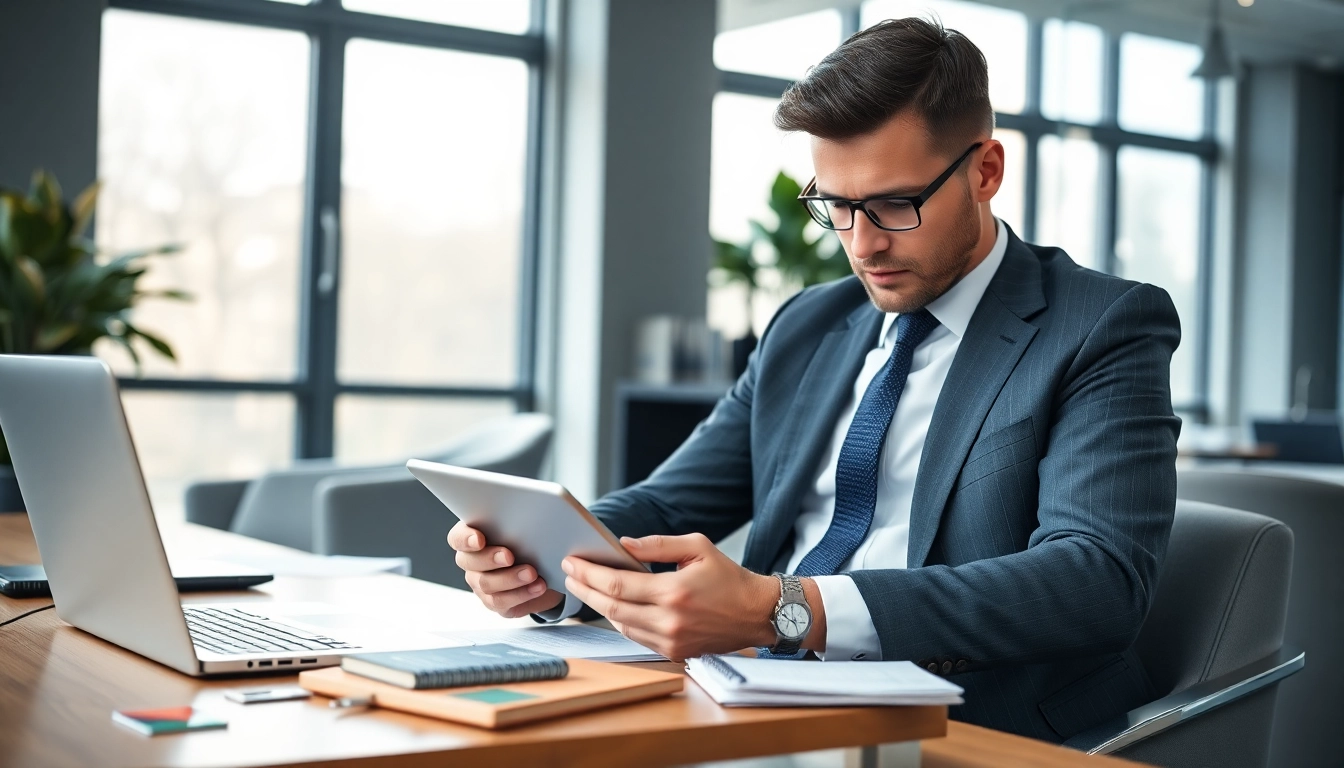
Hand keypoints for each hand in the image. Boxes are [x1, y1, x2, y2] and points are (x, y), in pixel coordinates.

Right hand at [446, 521, 562, 617]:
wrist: (546, 570)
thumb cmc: (532, 541)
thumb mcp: (528, 528)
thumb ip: (519, 521)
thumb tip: (527, 509)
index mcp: (474, 536)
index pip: (457, 537)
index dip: (465, 539)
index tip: (480, 539)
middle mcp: (472, 561)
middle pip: (469, 562)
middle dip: (490, 558)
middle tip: (509, 556)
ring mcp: (480, 582)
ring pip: (486, 583)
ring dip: (510, 578)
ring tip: (532, 573)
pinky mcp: (494, 601)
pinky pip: (500, 601)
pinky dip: (521, 594)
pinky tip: (537, 586)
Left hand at [561, 533, 825, 660]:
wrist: (758, 613)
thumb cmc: (730, 577)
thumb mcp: (697, 547)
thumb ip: (657, 545)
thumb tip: (622, 545)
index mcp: (674, 591)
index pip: (618, 584)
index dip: (589, 574)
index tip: (572, 562)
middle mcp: (670, 620)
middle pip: (612, 607)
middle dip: (585, 590)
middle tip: (569, 574)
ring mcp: (672, 640)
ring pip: (621, 624)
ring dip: (600, 607)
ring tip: (585, 588)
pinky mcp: (675, 651)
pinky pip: (636, 636)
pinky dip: (620, 620)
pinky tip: (612, 605)